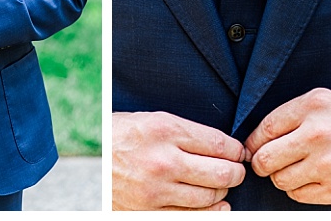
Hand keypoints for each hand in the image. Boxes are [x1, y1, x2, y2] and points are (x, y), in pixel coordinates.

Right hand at [112, 111, 245, 210]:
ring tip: (222, 184)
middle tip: (237, 169)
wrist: (91, 155)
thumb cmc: (123, 133)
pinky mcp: (147, 211)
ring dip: (224, 191)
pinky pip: (192, 216)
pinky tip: (218, 204)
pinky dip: (212, 211)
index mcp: (164, 129)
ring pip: (210, 197)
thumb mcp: (154, 120)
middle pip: (220, 172)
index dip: (236, 150)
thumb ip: (187, 132)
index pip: (219, 144)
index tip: (239, 152)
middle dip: (236, 172)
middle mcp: (162, 160)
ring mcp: (155, 189)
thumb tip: (224, 147)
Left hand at [244, 88, 330, 206]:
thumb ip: (291, 115)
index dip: (253, 142)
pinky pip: (299, 196)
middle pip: (265, 159)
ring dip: (282, 176)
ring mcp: (330, 165)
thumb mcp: (324, 100)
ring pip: (280, 180)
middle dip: (260, 162)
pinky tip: (311, 177)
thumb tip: (256, 138)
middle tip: (267, 162)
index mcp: (313, 107)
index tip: (254, 147)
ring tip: (295, 167)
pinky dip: (299, 189)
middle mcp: (319, 135)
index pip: (265, 129)